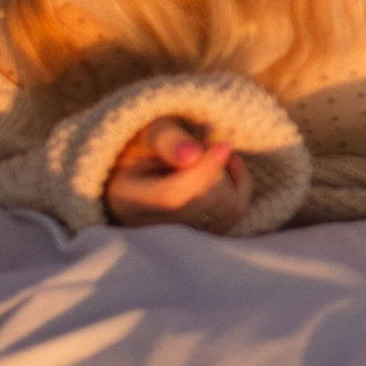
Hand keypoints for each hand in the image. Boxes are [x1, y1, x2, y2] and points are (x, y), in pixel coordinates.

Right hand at [105, 117, 252, 233]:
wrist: (140, 158)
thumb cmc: (142, 141)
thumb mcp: (148, 131)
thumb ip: (167, 139)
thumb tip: (193, 155)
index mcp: (126, 200)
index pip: (171, 197)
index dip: (203, 171)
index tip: (224, 145)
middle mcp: (149, 226)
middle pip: (203, 203)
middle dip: (216, 168)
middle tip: (205, 143)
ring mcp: (176, 234)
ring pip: (226, 211)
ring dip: (231, 176)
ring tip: (211, 153)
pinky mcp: (200, 232)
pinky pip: (235, 214)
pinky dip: (239, 187)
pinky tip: (226, 167)